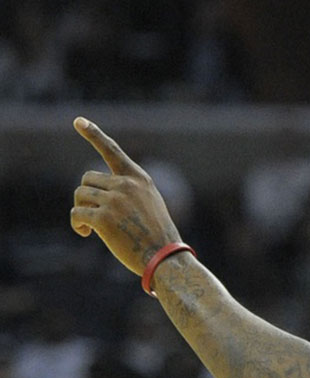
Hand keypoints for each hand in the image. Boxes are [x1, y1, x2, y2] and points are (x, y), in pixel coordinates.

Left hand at [70, 117, 181, 275]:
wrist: (165, 257)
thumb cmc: (158, 235)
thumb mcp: (150, 204)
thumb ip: (128, 191)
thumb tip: (94, 191)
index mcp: (139, 178)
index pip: (112, 150)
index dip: (93, 134)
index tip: (78, 120)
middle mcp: (126, 185)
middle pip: (87, 179)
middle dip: (86, 196)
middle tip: (92, 215)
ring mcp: (114, 200)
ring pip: (80, 195)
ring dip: (81, 210)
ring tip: (89, 228)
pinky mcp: (103, 217)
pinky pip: (77, 213)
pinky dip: (77, 224)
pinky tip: (86, 234)